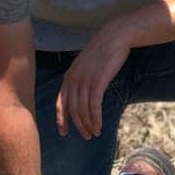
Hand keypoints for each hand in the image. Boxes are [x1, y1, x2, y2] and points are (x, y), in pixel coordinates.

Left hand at [55, 24, 131, 138]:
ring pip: (83, 110)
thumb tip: (81, 97)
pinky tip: (99, 125)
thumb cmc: (102, 53)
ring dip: (89, 124)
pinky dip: (96, 118)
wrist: (114, 38)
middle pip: (73, 110)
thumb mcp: (85, 67)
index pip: (60, 103)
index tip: (64, 132)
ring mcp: (85, 81)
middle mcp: (74, 80)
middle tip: (87, 136)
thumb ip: (80, 81)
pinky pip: (94, 106)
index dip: (61, 120)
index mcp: (68, 77)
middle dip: (79, 126)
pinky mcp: (98, 82)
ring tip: (95, 133)